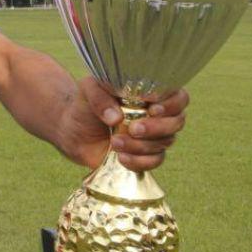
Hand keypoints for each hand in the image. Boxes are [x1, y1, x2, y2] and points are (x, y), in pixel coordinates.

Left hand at [59, 78, 188, 171]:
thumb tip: (116, 118)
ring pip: (165, 143)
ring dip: (140, 145)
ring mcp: (153, 137)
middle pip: (177, 122)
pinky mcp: (145, 156)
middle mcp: (157, 115)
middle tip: (133, 129)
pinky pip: (155, 161)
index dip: (172, 104)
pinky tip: (120, 157)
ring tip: (114, 142)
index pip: (179, 97)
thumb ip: (100, 97)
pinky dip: (139, 161)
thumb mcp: (88, 90)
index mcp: (150, 93)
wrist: (72, 131)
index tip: (152, 108)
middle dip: (157, 128)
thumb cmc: (85, 104)